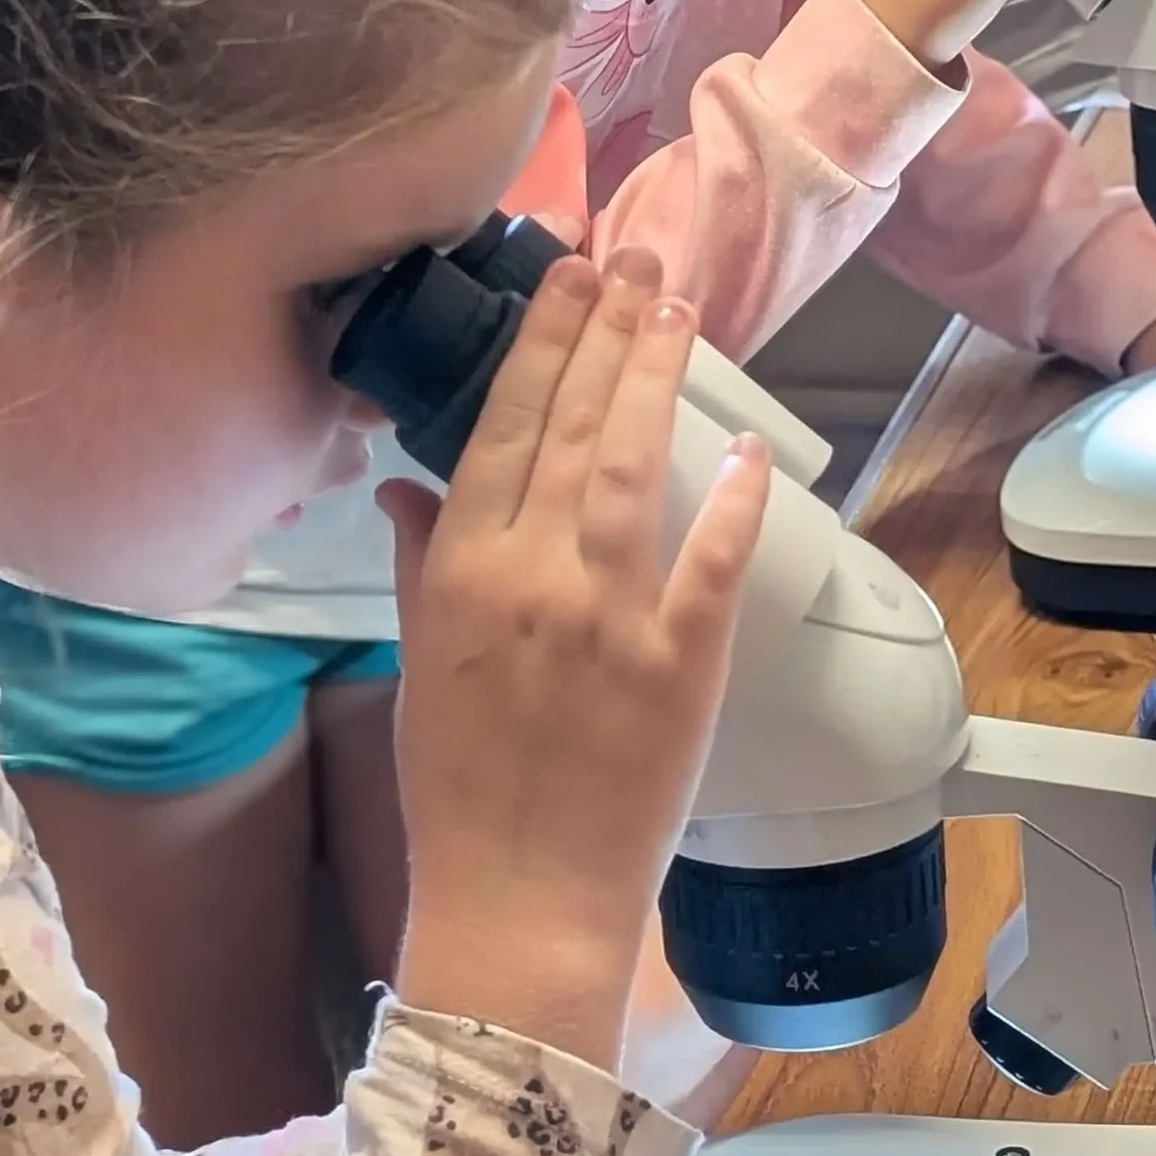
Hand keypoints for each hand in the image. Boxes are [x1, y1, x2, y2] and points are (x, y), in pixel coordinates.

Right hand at [381, 248, 769, 1073]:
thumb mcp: (421, 665)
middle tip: (637, 255)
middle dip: (607, 330)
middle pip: (573, 425)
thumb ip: (419, 563)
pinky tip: (748, 447)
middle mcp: (532, 577)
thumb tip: (407, 484)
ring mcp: (611, 616)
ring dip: (659, 379)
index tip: (568, 273)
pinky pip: (713, 560)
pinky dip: (732, 499)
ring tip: (678, 310)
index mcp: (460, 573)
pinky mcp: (681, 662)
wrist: (520, 899)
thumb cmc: (460, 790)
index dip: (541, 341)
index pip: (501, 426)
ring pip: (634, 467)